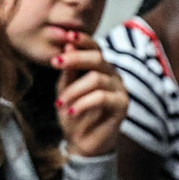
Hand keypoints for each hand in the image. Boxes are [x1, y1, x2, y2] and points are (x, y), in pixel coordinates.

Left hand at [51, 31, 127, 157]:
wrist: (82, 143)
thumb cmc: (73, 115)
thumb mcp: (65, 90)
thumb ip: (68, 70)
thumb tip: (68, 45)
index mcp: (100, 68)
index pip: (95, 47)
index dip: (82, 40)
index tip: (66, 36)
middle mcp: (112, 75)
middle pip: (98, 58)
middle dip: (75, 58)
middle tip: (56, 63)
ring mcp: (120, 89)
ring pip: (96, 79)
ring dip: (73, 91)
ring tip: (60, 104)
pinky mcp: (122, 105)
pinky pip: (102, 97)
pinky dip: (83, 103)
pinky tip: (71, 112)